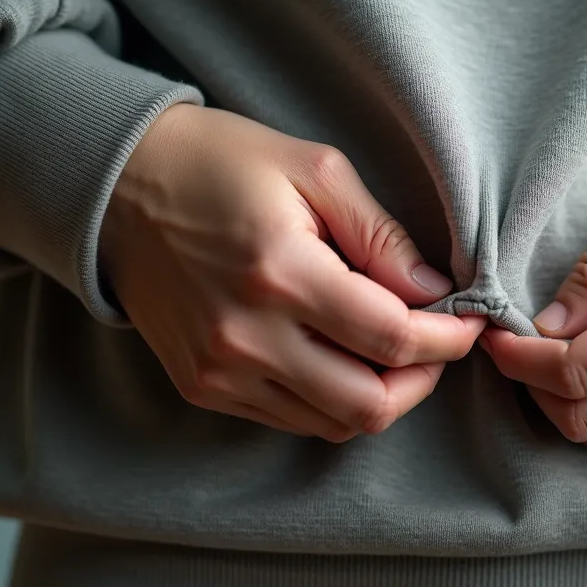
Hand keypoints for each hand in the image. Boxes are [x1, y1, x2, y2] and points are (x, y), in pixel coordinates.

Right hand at [100, 104, 483, 441]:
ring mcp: (220, 371)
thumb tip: (434, 292)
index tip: (469, 322)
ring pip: (334, 423)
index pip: (393, 338)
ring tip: (392, 349)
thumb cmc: (222, 163)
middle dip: (422, 380)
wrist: (117, 189)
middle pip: (369, 404)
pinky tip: (341, 356)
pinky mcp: (203, 387)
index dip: (448, 339)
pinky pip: (291, 419)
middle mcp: (247, 336)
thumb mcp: (315, 169)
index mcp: (281, 272)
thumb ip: (381, 236)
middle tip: (436, 343)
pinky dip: (332, 399)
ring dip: (380, 394)